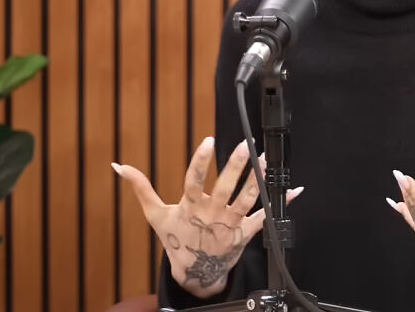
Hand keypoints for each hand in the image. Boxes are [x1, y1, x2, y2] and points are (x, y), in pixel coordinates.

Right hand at [113, 137, 302, 297]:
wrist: (195, 273)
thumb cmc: (176, 239)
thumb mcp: (155, 214)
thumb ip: (140, 188)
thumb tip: (119, 166)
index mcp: (190, 206)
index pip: (194, 180)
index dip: (201, 161)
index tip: (208, 141)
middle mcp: (211, 213)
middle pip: (225, 186)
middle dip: (236, 166)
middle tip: (246, 145)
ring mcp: (229, 223)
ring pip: (247, 198)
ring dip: (258, 179)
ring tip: (265, 159)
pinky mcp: (245, 232)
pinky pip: (265, 216)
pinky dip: (282, 204)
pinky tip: (295, 191)